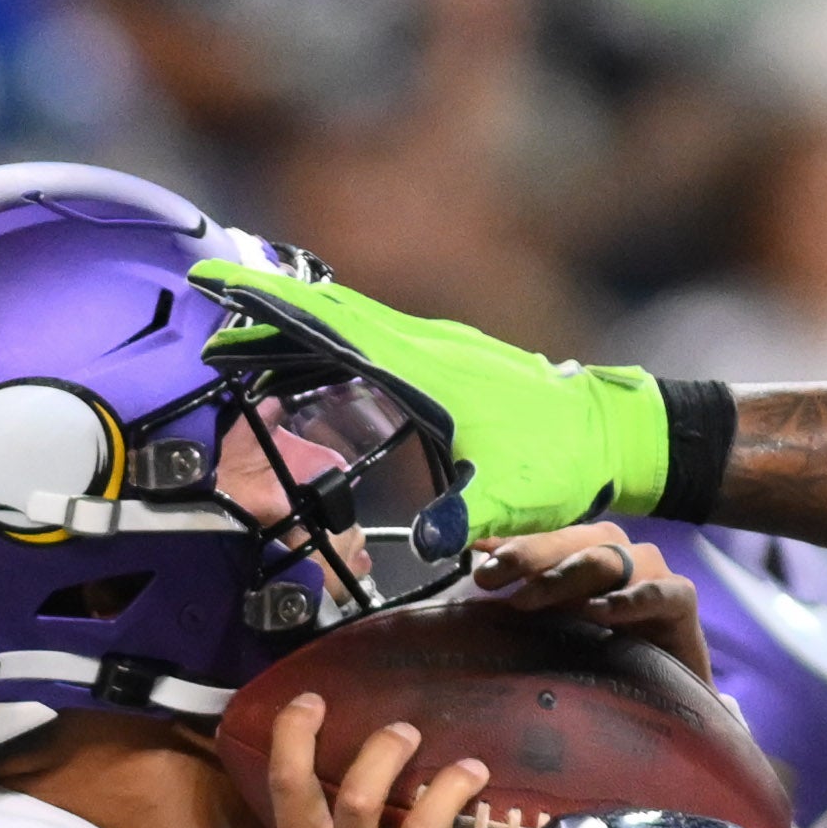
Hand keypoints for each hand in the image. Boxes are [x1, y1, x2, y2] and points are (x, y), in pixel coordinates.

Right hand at [189, 248, 667, 540]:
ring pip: (351, 324)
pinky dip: (333, 344)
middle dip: (266, 317)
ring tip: (248, 352)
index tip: (216, 283)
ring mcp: (438, 347)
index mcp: (423, 366)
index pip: (330, 323)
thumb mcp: (513, 496)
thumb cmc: (563, 460)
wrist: (613, 433)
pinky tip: (321, 370)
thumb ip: (468, 515)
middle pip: (328, 315)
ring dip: (299, 333)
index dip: (268, 304)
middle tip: (212, 329)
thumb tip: (434, 544)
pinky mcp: (449, 360)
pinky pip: (373, 339)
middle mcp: (425, 344)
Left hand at [468, 522, 713, 666]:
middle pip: (572, 541)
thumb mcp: (559, 620)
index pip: (545, 539)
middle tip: (491, 576)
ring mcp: (651, 572)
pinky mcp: (681, 599)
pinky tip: (600, 612)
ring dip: (566, 576)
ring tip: (528, 599)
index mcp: (585, 552)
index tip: (476, 562)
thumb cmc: (608, 648)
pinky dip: (629, 599)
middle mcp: (618, 553)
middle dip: (528, 556)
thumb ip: (526, 592)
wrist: (671, 685)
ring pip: (607, 560)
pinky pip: (658, 592)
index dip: (510, 546)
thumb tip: (477, 567)